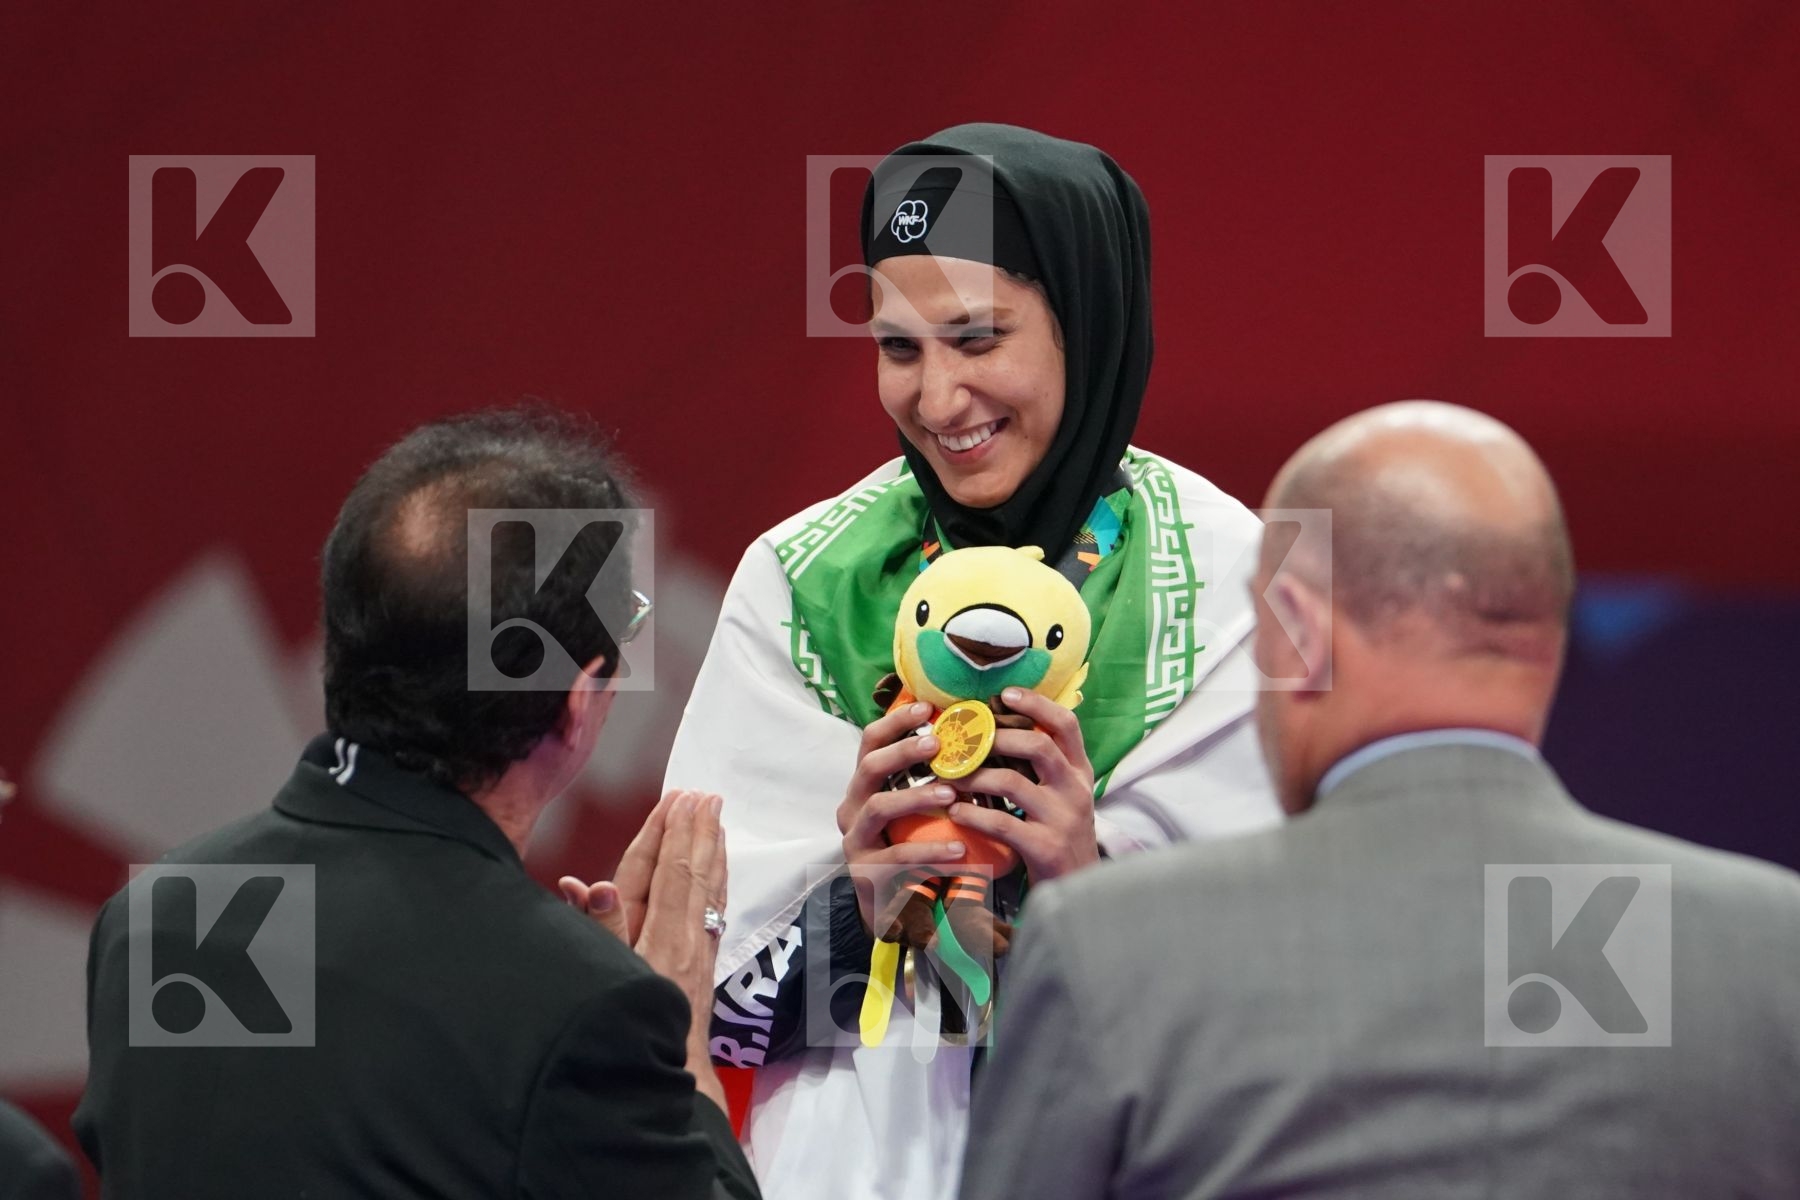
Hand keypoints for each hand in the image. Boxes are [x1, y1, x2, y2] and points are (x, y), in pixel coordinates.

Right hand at [561, 788, 728, 1108]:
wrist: (675, 1072)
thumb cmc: (634, 1027)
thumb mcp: (609, 974)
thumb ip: (599, 928)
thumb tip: (590, 885)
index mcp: (663, 935)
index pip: (670, 871)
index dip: (673, 832)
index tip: (680, 798)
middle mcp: (689, 936)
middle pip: (695, 871)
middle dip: (698, 830)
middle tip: (704, 795)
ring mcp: (703, 947)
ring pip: (711, 886)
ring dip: (712, 848)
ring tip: (716, 817)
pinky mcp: (708, 959)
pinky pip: (717, 905)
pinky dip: (717, 878)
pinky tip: (718, 867)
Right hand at [836, 702, 966, 933]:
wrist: (895, 909)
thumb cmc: (912, 847)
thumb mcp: (918, 810)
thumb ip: (932, 778)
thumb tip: (970, 736)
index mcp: (864, 786)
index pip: (870, 742)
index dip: (895, 721)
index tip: (927, 707)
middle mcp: (852, 808)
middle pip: (869, 767)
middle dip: (903, 751)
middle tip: (938, 744)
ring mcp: (855, 841)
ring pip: (878, 807)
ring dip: (916, 796)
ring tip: (951, 793)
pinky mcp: (866, 873)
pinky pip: (898, 856)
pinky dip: (930, 851)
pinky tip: (959, 850)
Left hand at [946, 688, 1098, 882]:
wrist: (1081, 889)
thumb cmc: (1060, 835)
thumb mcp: (1063, 796)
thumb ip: (1043, 767)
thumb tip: (997, 732)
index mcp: (1080, 772)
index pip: (1067, 724)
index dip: (1037, 704)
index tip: (1004, 694)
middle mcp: (1076, 790)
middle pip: (1039, 746)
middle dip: (995, 739)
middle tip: (963, 741)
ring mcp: (1063, 819)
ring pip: (1013, 783)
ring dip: (974, 777)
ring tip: (949, 778)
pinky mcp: (1046, 847)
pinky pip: (1003, 823)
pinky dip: (973, 814)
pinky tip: (955, 812)